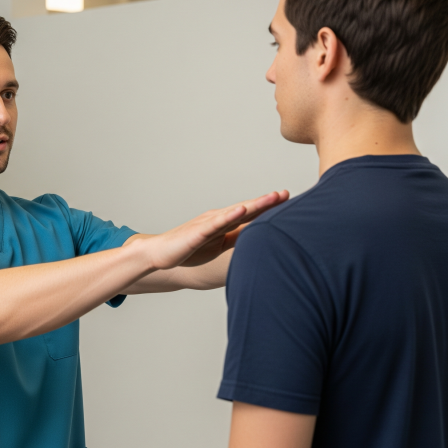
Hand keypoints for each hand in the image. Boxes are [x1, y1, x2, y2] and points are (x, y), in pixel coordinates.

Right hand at [138, 191, 288, 270]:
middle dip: (267, 202)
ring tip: (273, 198)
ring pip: (235, 212)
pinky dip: (229, 216)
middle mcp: (217, 219)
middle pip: (247, 209)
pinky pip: (215, 223)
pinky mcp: (196, 232)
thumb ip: (236, 243)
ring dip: (255, 205)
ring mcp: (207, 224)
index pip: (251, 214)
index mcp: (224, 224)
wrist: (158, 254)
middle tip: (286, 193)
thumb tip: (259, 246)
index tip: (289, 200)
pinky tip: (242, 210)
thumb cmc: (187, 251)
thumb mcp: (217, 248)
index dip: (269, 208)